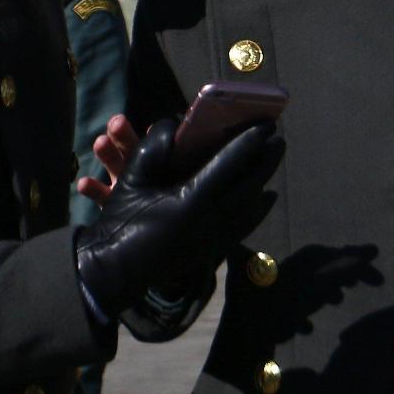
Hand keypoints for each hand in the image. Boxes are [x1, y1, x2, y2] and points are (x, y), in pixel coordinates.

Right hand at [73, 120, 282, 319]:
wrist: (115, 269)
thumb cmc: (122, 220)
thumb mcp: (133, 177)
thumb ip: (154, 145)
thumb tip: (177, 123)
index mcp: (191, 200)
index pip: (230, 164)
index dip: (250, 141)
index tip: (266, 124)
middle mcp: (211, 221)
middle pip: (250, 185)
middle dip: (266, 160)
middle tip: (278, 138)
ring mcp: (215, 239)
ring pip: (252, 207)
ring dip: (264, 182)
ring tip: (271, 162)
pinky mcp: (212, 251)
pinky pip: (245, 226)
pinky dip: (258, 209)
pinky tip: (263, 198)